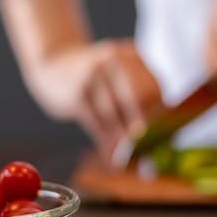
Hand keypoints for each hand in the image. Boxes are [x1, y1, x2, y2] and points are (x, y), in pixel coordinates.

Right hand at [29, 38, 161, 161]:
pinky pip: (96, 122)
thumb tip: (155, 145)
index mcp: (132, 55)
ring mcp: (93, 72)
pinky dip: (105, 142)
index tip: (163, 143)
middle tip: (148, 156)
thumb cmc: (94, 80)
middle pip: (137, 98)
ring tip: (128, 161)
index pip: (154, 89)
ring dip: (122, 142)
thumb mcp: (117, 79)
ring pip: (114, 113)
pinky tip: (110, 157)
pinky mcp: (77, 89)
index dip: (161, 119)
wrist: (53, 64)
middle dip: (143, 130)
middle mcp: (114, 58)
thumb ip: (138, 105)